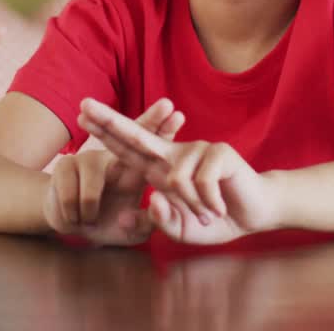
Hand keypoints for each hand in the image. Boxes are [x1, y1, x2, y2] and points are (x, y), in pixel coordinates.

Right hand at [42, 99, 183, 245]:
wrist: (71, 228)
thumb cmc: (110, 224)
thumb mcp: (136, 229)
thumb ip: (152, 220)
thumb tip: (155, 201)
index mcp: (133, 170)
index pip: (149, 145)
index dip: (162, 129)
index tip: (178, 114)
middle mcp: (112, 158)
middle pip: (123, 134)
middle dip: (130, 118)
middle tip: (157, 104)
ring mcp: (86, 159)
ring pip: (93, 185)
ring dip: (90, 208)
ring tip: (89, 220)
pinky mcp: (63, 167)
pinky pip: (71, 192)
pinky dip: (73, 212)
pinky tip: (74, 218)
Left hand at [78, 98, 272, 244]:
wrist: (252, 214)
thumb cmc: (213, 218)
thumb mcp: (179, 228)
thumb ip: (159, 221)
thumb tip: (148, 201)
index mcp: (159, 169)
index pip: (127, 149)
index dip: (106, 133)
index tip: (81, 116)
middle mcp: (174, 155)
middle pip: (137, 134)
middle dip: (109, 120)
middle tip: (84, 104)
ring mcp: (196, 149)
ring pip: (175, 179)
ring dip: (192, 205)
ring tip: (208, 212)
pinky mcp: (219, 152)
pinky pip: (201, 181)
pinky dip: (209, 201)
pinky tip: (219, 205)